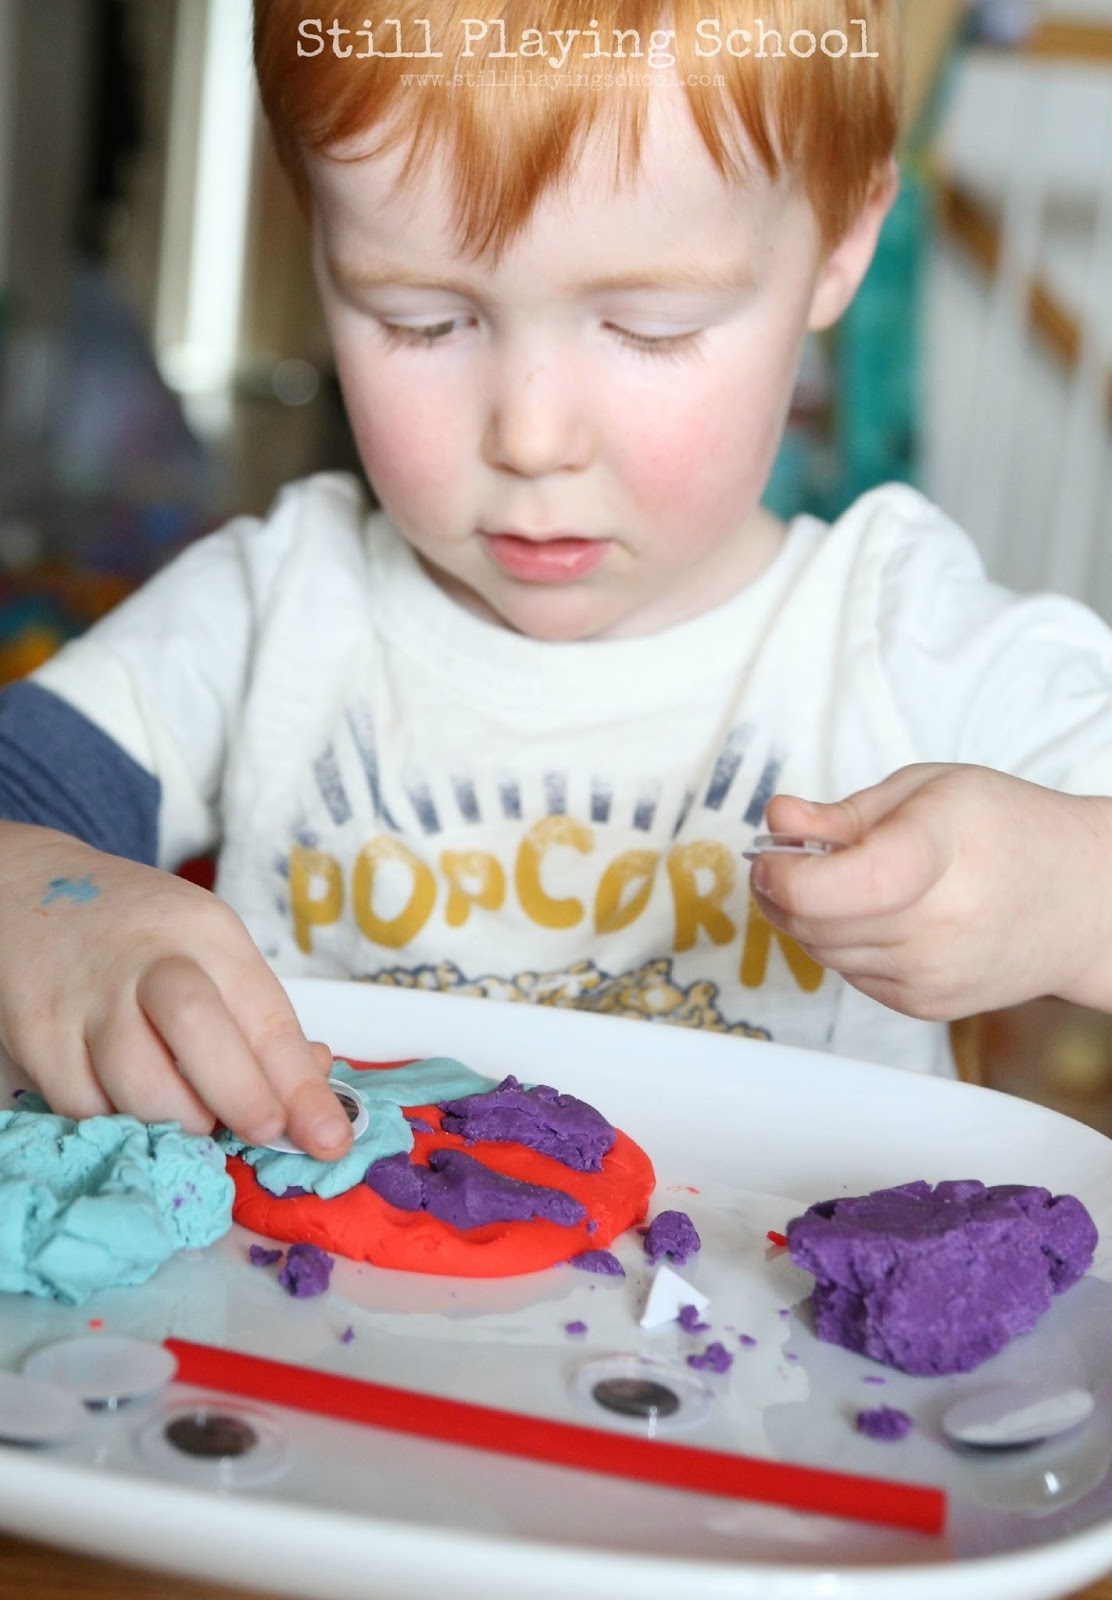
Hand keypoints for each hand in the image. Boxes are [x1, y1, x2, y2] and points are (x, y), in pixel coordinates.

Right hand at [0, 822, 353, 1158]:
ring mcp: (84, 997)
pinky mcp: (34, 1033)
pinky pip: (83, 1105)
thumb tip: (308, 1101)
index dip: (302, 1089)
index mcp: (207, 934)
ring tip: (191, 1116)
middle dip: (240, 1097)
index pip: (266, 1016)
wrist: (26, 892)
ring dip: (175, 1120)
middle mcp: (145, 958)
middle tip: (260, 1132)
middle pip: (197, 1029)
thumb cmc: (138, 933)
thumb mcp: (209, 949)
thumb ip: (256, 1023)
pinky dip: (116, 1122)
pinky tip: (129, 1104)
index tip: (329, 1139)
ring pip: (135, 1083)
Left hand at [749, 764, 1111, 1019]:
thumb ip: (843, 813)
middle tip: (788, 859)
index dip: (785, 875)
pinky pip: (849, 974)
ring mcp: (932, 975)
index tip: (770, 854)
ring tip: (842, 880)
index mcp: (936, 856)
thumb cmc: (1008, 831)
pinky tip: (877, 914)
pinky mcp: (926, 1005)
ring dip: (809, 918)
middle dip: (781, 891)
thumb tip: (779, 819)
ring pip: (822, 953)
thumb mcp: (928, 790)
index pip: (840, 887)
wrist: (1082, 903)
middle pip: (814, 924)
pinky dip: (842, 943)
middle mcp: (937, 926)